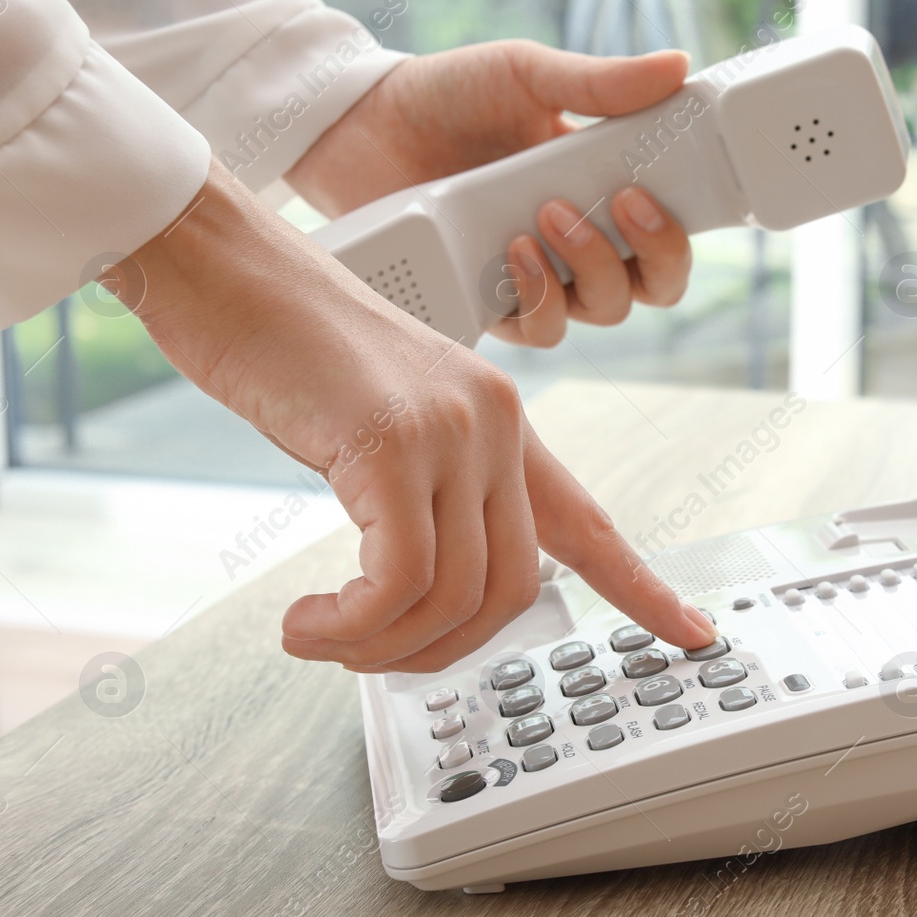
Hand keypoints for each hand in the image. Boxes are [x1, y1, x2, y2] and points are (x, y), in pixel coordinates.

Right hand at [110, 159, 717, 671]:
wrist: (221, 264)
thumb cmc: (281, 345)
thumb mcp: (374, 425)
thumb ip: (419, 494)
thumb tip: (413, 590)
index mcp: (501, 423)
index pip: (589, 524)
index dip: (644, 588)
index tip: (694, 632)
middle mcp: (495, 425)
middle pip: (511, 591)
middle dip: (437, 650)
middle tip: (365, 653)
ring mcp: (451, 430)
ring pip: (455, 596)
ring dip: (379, 646)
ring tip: (319, 636)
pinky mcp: (391, 442)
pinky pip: (401, 581)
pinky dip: (352, 626)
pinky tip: (305, 625)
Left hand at [286, 42, 693, 347]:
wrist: (362, 126)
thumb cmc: (448, 97)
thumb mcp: (525, 75)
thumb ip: (597, 82)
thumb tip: (677, 66)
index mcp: (602, 189)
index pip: (668, 233)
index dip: (682, 230)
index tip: (660, 193)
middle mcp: (579, 243)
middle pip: (652, 286)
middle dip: (653, 254)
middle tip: (621, 204)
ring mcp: (538, 277)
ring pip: (601, 312)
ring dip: (589, 270)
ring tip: (543, 218)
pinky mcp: (491, 302)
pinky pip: (538, 331)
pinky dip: (538, 299)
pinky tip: (511, 253)